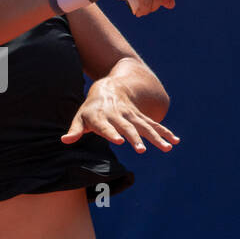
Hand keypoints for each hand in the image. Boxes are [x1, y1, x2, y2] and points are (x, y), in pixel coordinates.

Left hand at [60, 78, 181, 152]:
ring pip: (145, 127)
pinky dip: (165, 132)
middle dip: (135, 138)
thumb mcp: (80, 117)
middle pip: (128, 128)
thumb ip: (75, 129)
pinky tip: (174, 141)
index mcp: (102, 117)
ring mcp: (132, 116)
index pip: (106, 127)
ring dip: (156, 137)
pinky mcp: (140, 117)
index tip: (118, 141)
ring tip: (167, 148)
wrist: (108, 88)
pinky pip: (154, 125)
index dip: (111, 133)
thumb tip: (65, 140)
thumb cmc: (91, 108)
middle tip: (141, 150)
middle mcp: (118, 116)